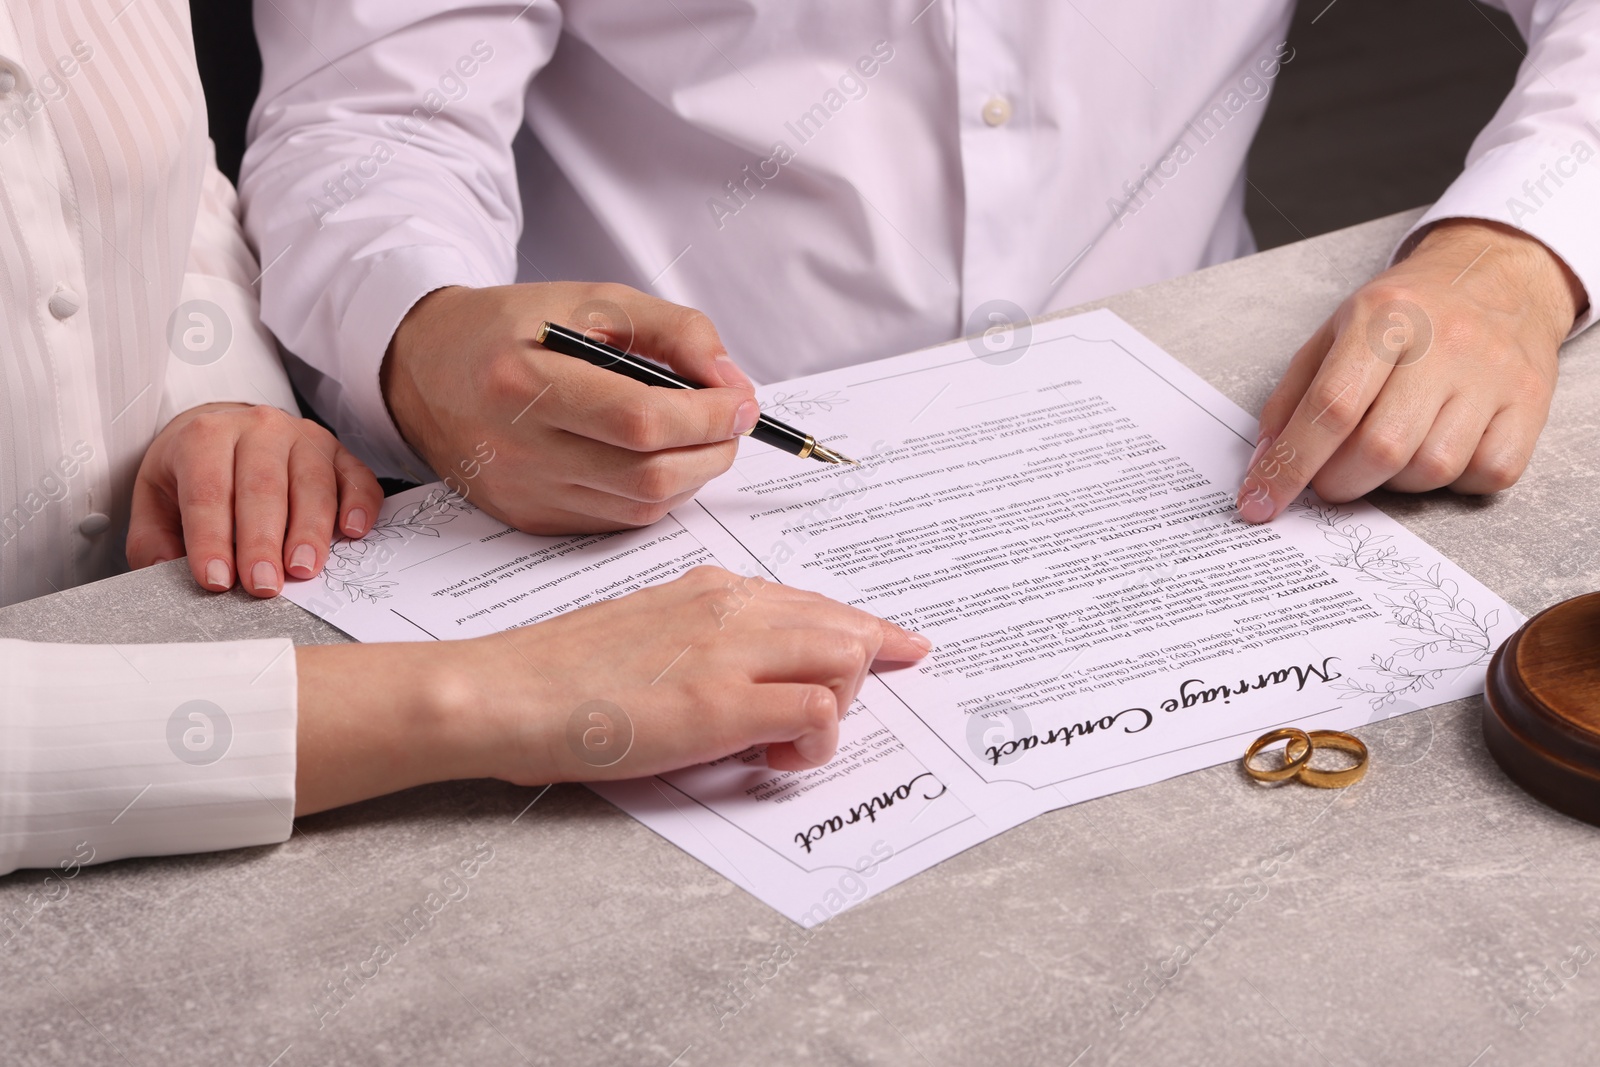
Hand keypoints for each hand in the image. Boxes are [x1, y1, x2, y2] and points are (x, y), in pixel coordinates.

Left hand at [128, 402, 383, 596]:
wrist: (226, 428)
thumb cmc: (193, 469)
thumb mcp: (155, 497)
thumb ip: (153, 539)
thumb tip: (164, 575)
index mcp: (205, 436)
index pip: (208, 491)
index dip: (211, 539)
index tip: (216, 580)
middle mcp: (258, 428)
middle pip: (263, 488)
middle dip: (263, 542)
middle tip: (263, 585)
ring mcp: (304, 437)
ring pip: (312, 484)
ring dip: (310, 531)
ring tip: (302, 570)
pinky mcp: (338, 452)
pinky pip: (357, 476)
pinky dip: (359, 504)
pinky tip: (352, 531)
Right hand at [293, 567, 931, 813]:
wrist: (504, 691)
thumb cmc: (556, 673)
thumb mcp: (641, 631)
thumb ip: (697, 637)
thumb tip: (735, 669)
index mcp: (708, 590)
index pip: (807, 602)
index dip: (860, 624)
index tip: (894, 639)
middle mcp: (730, 608)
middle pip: (841, 623)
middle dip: (874, 656)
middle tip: (897, 672)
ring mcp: (730, 651)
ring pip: (844, 657)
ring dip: (837, 705)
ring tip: (789, 738)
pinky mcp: (723, 703)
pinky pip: (817, 712)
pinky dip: (814, 742)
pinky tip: (774, 757)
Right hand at [384, 282, 759, 534]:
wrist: (426, 370)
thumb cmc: (513, 328)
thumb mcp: (593, 302)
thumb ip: (673, 331)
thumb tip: (732, 383)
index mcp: (523, 382)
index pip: (640, 421)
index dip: (707, 417)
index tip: (742, 402)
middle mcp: (517, 449)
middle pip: (648, 475)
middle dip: (712, 451)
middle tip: (731, 422)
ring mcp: (522, 493)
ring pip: (641, 506)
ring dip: (691, 475)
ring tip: (698, 436)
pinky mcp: (529, 518)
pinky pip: (617, 520)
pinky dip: (655, 493)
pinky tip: (656, 459)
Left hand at [1238, 219, 1585, 521]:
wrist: (1498, 276)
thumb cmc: (1407, 313)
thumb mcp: (1336, 332)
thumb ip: (1293, 396)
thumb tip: (1267, 463)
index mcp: (1384, 318)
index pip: (1330, 407)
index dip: (1289, 466)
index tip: (1259, 504)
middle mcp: (1444, 343)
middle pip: (1382, 447)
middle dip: (1341, 482)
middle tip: (1331, 478)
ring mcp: (1493, 374)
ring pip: (1433, 469)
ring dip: (1396, 483)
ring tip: (1389, 454)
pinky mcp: (1530, 403)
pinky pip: (1488, 475)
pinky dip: (1455, 481)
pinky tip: (1440, 449)